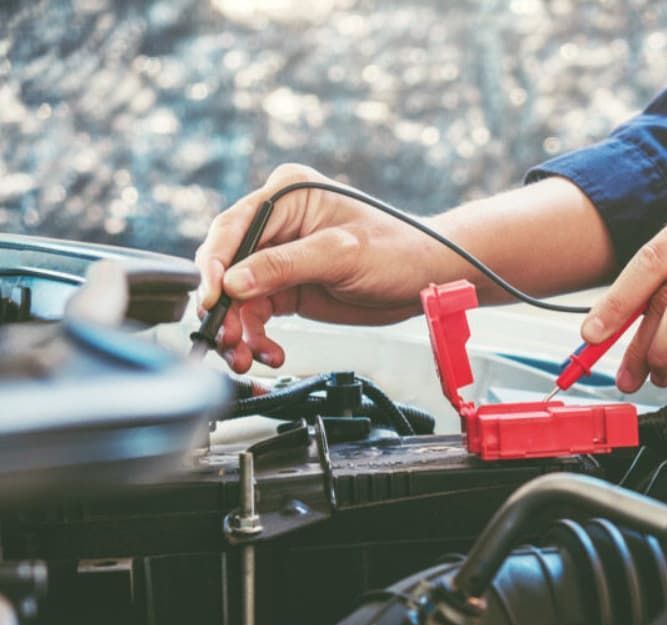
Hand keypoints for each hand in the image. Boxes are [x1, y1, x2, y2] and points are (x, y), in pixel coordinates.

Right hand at [195, 163, 447, 372]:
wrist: (425, 278)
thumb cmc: (397, 250)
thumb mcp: (341, 254)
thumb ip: (284, 267)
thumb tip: (232, 282)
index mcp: (287, 194)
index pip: (232, 228)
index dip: (213, 265)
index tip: (209, 299)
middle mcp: (277, 222)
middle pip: (227, 265)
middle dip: (224, 306)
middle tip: (227, 339)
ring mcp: (279, 256)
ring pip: (237, 295)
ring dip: (238, 329)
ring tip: (246, 357)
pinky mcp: (286, 286)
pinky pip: (257, 313)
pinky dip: (256, 337)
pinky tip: (269, 353)